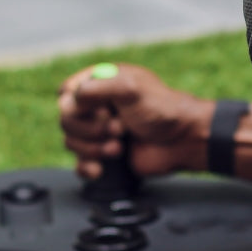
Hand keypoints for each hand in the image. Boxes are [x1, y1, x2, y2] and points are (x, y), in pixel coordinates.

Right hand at [57, 64, 215, 179]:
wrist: (184, 141)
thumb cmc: (164, 110)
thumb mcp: (131, 88)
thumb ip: (98, 88)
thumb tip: (71, 101)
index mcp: (102, 83)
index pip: (67, 92)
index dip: (77, 105)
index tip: (101, 110)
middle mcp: (98, 106)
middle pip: (67, 120)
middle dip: (91, 129)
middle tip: (119, 129)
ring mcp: (100, 131)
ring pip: (71, 142)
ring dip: (94, 148)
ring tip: (120, 146)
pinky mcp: (104, 155)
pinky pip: (79, 164)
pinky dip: (88, 168)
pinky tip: (102, 168)